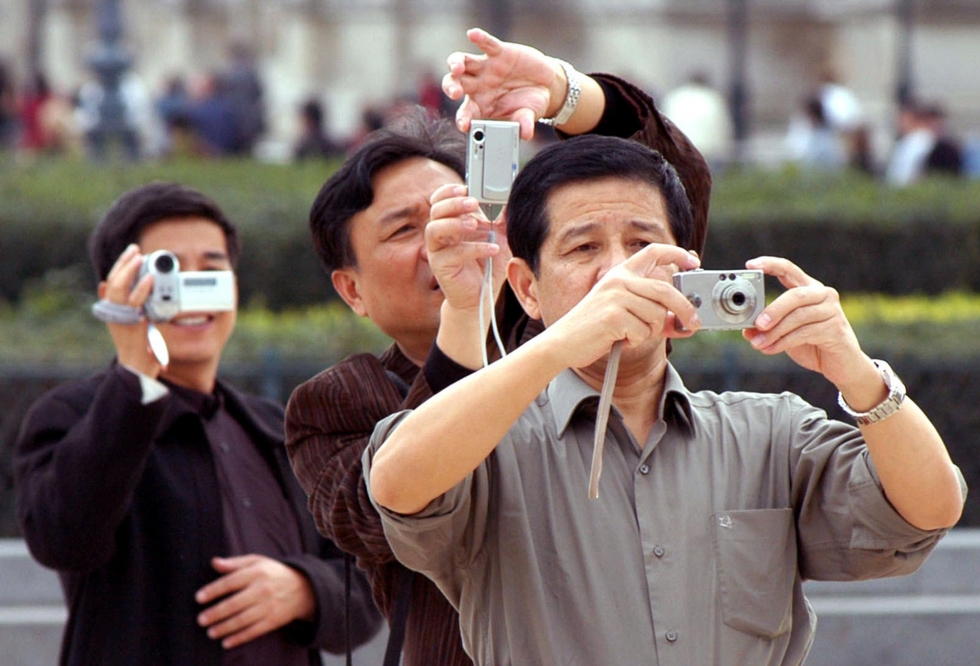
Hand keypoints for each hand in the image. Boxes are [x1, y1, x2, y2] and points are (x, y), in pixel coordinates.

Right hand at [99, 244, 162, 375]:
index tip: (131, 252)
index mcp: (112, 310)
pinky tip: (150, 278)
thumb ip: (120, 304)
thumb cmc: (135, 346)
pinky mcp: (132, 324)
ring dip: (128, 270)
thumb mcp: (125, 321)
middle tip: (135, 249)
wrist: (136, 369)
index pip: (112, 282)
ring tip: (139, 257)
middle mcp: (113, 312)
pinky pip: (136, 303)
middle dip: (123, 263)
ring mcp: (121, 318)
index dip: (120, 265)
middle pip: (113, 281)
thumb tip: (103, 284)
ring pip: (119, 288)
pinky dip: (142, 288)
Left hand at [195, 555, 315, 649]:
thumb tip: (214, 562)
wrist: (303, 588)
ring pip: (242, 620)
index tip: (199, 598)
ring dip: (224, 627)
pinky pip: (254, 631)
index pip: (231, 582)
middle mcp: (262, 590)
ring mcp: (268, 606)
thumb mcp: (257, 562)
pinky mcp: (273, 621)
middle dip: (216, 613)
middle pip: (234, 603)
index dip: (214, 590)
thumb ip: (235, 563)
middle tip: (201, 619)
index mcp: (256, 572)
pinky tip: (226, 642)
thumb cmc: (273, 573)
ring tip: (210, 632)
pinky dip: (239, 638)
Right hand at [426, 183, 508, 311]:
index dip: (448, 191)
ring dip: (454, 223)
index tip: (465, 187)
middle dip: (453, 203)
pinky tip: (491, 249)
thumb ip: (502, 219)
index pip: (440, 200)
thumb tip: (511, 199)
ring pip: (434, 229)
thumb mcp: (500, 237)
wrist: (482, 295)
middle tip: (473, 203)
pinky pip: (451, 254)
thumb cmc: (488, 264)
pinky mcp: (440, 266)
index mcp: (451, 221)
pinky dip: (473, 248)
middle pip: (436, 210)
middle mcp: (441, 234)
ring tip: (475, 224)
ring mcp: (438, 250)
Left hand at [443, 28, 568, 139]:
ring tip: (458, 67)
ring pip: (464, 62)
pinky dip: (480, 38)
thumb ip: (523, 123)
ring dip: (456, 63)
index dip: (463, 119)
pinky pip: (486, 43)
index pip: (466, 113)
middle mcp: (478, 85)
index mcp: (481, 105)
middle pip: (456, 84)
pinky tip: (473, 35)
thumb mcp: (528, 115)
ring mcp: (486, 68)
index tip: (464, 125)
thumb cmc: (529, 104)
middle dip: (452, 87)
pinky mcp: (498, 52)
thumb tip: (526, 134)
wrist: (544, 85)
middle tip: (455, 93)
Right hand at [544, 243, 701, 369]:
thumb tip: (684, 321)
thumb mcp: (624, 315)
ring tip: (630, 333)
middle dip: (685, 309)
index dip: (676, 254)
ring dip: (650, 331)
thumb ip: (652, 313)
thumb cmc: (594, 329)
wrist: (563, 342)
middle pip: (665, 290)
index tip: (693, 262)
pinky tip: (620, 338)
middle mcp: (618, 280)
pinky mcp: (613, 315)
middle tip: (693, 323)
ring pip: (656, 315)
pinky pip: (643, 331)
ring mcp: (615, 296)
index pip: (652, 252)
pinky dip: (636, 340)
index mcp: (620, 274)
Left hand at [741, 256, 864, 384]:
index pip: (789, 269)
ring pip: (798, 316)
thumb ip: (767, 329)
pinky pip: (805, 333)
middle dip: (772, 310)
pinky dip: (783, 342)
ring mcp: (832, 310)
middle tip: (757, 324)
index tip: (751, 264)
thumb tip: (746, 330)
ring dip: (774, 332)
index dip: (770, 264)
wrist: (841, 365)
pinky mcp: (835, 328)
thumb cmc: (812, 344)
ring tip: (758, 343)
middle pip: (794, 295)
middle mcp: (822, 294)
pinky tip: (771, 349)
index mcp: (808, 288)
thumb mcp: (784, 334)